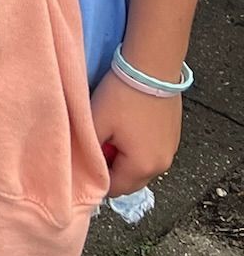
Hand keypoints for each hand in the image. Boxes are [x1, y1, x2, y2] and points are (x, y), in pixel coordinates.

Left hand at [90, 67, 182, 196]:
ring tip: (109, 135)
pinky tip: (125, 128)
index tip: (83, 164)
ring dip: (123, 158)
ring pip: (140, 166)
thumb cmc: (121, 96)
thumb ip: (88, 150)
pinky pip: (150, 151)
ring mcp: (170, 150)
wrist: (151, 67)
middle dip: (110, 170)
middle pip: (129, 180)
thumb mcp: (96, 123)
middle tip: (95, 148)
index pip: (114, 188)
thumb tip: (84, 166)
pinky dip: (136, 148)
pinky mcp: (173, 136)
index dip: (96, 179)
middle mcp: (161, 165)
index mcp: (142, 168)